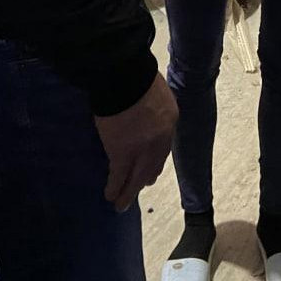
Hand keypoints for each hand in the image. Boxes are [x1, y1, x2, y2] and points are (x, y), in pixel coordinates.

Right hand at [94, 72, 177, 211]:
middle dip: (145, 179)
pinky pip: (118, 176)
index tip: (150, 172)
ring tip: (121, 204)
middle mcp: (160, 139)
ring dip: (128, 192)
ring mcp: (142, 149)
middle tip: (139, 188)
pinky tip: (110, 195)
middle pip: (153, 165)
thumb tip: (143, 115)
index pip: (163, 147)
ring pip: (136, 176)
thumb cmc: (137, 77)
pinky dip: (114, 187)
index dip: (155, 161)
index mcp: (170, 120)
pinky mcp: (122, 153)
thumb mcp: (156, 90)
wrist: (123, 77)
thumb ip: (153, 107)